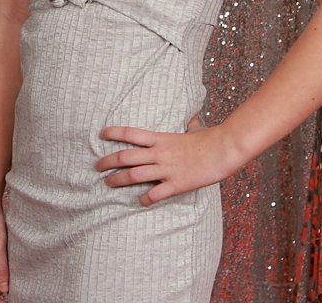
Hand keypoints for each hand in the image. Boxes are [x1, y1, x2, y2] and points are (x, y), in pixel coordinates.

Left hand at [95, 117, 245, 206]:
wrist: (224, 149)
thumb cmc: (211, 138)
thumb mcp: (196, 128)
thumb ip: (190, 126)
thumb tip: (193, 119)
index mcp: (161, 139)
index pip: (131, 134)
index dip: (114, 133)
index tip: (101, 134)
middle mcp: (159, 153)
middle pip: (125, 157)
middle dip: (108, 162)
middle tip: (96, 167)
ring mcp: (166, 169)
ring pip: (134, 175)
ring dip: (118, 180)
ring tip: (107, 184)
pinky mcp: (177, 184)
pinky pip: (156, 193)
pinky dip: (146, 199)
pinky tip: (140, 202)